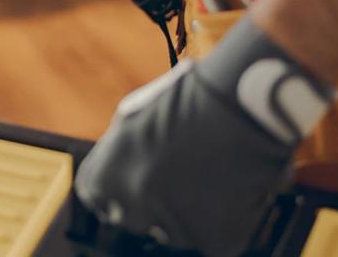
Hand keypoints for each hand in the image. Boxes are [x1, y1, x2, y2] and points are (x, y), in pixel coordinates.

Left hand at [74, 18, 331, 256]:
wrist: (241, 103)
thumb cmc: (188, 99)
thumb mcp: (133, 116)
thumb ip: (117, 152)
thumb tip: (115, 172)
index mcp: (106, 175)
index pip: (96, 196)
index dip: (114, 189)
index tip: (130, 182)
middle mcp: (133, 206)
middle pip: (132, 218)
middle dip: (147, 203)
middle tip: (174, 176)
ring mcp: (173, 226)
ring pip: (173, 229)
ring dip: (185, 210)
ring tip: (207, 170)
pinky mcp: (212, 237)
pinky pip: (210, 235)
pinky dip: (220, 217)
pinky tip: (227, 183)